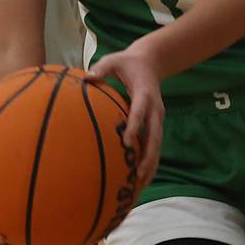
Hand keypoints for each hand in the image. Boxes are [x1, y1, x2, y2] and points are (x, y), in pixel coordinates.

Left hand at [86, 48, 164, 189]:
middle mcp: (154, 108)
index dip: (135, 127)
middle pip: (155, 136)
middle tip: (138, 174)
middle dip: (148, 156)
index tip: (126, 142)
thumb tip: (86, 77)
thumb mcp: (114, 60)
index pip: (140, 112)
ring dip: (151, 164)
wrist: (151, 62)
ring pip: (157, 145)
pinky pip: (154, 144)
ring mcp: (158, 117)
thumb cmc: (127, 62)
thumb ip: (102, 68)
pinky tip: (142, 177)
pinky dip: (150, 160)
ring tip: (141, 185)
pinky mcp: (156, 123)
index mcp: (144, 94)